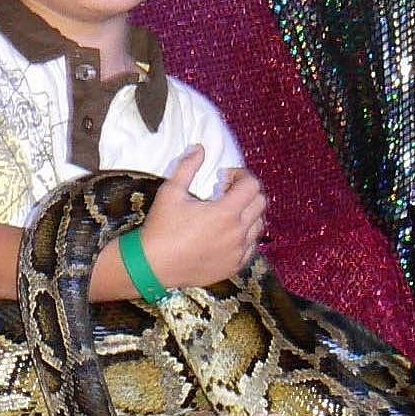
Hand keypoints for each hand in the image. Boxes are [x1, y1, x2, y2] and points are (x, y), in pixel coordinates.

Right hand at [141, 146, 266, 289]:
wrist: (153, 266)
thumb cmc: (161, 227)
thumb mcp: (170, 191)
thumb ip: (188, 167)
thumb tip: (200, 148)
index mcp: (226, 212)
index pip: (252, 185)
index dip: (241, 175)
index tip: (224, 178)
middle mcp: (238, 233)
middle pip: (261, 203)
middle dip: (247, 192)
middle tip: (227, 192)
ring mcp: (238, 252)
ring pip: (259, 226)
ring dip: (249, 213)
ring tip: (228, 213)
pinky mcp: (234, 267)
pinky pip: (252, 247)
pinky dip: (246, 236)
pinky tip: (227, 233)